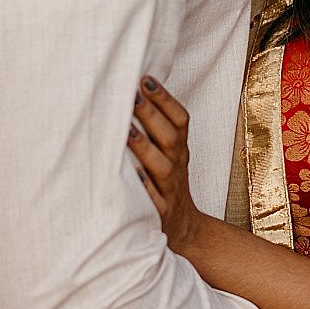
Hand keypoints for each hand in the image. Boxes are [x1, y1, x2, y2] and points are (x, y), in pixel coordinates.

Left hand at [128, 76, 204, 252]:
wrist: (184, 230)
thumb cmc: (166, 183)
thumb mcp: (169, 155)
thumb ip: (155, 127)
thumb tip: (130, 91)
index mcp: (179, 150)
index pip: (180, 120)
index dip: (166, 99)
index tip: (145, 79)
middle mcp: (177, 167)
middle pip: (170, 138)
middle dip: (152, 115)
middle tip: (131, 94)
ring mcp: (170, 191)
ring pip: (162, 167)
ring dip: (144, 147)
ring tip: (125, 130)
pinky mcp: (160, 215)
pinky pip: (153, 202)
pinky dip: (144, 189)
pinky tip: (131, 176)